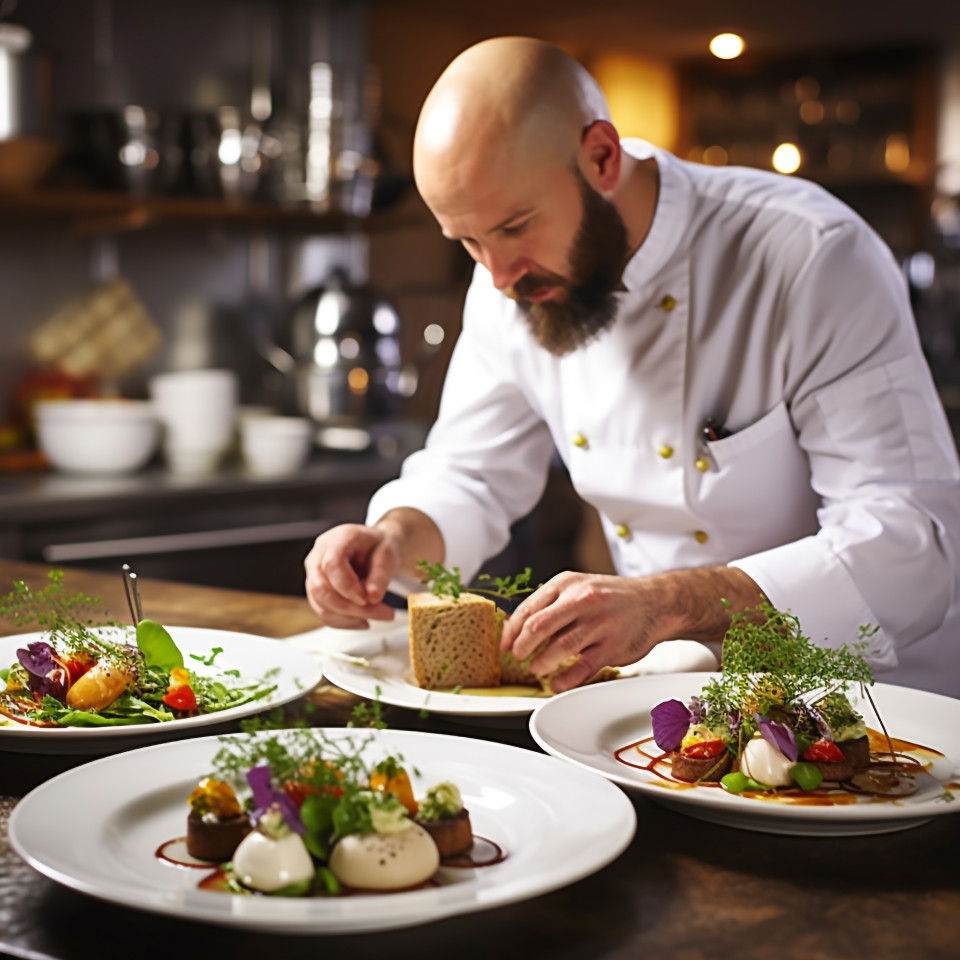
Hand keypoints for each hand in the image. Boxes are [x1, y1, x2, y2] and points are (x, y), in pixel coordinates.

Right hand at [304, 524, 399, 627]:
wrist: (373, 547)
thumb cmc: (377, 546)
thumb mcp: (388, 553)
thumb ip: (381, 573)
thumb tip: (373, 597)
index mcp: (337, 539)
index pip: (332, 565)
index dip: (348, 586)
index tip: (368, 599)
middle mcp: (318, 556)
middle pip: (321, 588)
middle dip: (351, 608)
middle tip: (382, 613)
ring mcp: (313, 574)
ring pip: (320, 604)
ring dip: (350, 617)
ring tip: (378, 615)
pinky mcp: (316, 591)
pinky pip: (324, 612)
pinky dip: (345, 621)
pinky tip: (364, 620)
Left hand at [498, 566, 763, 692]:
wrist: (655, 602)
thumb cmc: (611, 598)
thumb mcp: (578, 588)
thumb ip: (551, 604)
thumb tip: (518, 628)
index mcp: (566, 584)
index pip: (528, 609)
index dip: (511, 631)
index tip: (504, 645)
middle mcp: (581, 600)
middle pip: (537, 626)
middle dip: (522, 646)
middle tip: (518, 657)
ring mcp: (597, 623)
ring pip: (558, 647)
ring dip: (541, 663)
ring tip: (537, 669)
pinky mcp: (612, 645)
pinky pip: (582, 667)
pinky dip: (564, 679)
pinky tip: (556, 683)